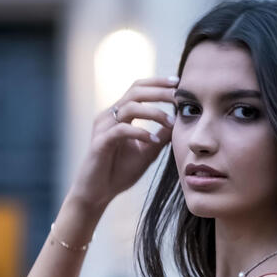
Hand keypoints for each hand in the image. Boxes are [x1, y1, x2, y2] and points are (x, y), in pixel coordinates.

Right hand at [69, 76, 176, 208]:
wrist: (97, 194)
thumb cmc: (119, 172)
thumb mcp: (147, 152)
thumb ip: (161, 136)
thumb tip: (179, 122)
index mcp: (119, 115)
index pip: (138, 89)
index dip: (157, 83)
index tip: (178, 83)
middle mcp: (109, 117)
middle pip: (135, 92)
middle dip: (159, 92)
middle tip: (179, 96)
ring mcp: (103, 128)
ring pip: (129, 108)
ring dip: (154, 113)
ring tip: (171, 123)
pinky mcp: (100, 143)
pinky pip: (121, 130)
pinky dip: (140, 133)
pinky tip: (153, 141)